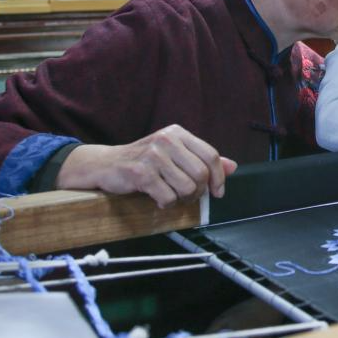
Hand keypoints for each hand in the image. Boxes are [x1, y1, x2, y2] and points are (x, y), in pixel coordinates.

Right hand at [56, 124, 237, 207]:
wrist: (104, 165)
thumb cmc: (143, 161)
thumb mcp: (174, 154)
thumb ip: (201, 159)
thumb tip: (233, 166)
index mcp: (178, 133)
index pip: (210, 155)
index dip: (218, 177)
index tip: (218, 192)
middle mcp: (166, 140)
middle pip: (200, 174)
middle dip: (198, 192)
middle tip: (187, 196)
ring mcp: (153, 156)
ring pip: (186, 188)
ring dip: (181, 199)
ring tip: (171, 196)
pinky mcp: (140, 173)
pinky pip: (167, 197)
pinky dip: (165, 204)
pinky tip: (157, 199)